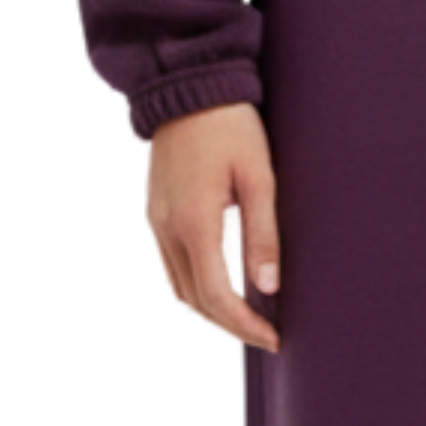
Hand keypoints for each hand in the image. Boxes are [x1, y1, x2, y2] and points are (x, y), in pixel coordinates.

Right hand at [143, 102, 283, 354]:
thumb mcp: (258, 173)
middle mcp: (168, 232)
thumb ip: (263, 233)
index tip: (273, 339)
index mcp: (196, 223)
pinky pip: (168, 272)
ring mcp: (155, 226)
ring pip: (177, 293)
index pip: (218, 298)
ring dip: (208, 315)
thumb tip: (269, 287)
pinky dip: (191, 292)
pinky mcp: (153, 217)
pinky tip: (215, 290)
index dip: (245, 326)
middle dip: (230, 329)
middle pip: (195, 305)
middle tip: (264, 337)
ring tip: (244, 321)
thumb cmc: (229, 125)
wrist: (186, 86)